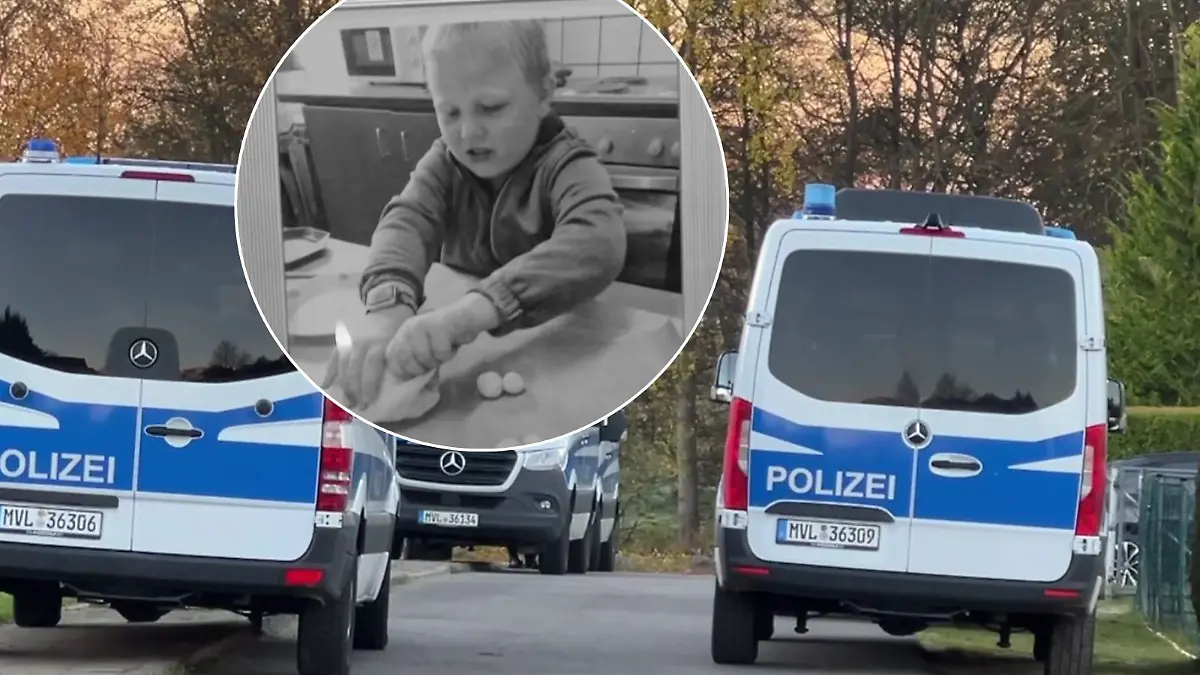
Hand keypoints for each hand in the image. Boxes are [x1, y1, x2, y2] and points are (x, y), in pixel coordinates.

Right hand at [320, 306, 412, 408]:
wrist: (389, 310)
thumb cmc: (401, 335)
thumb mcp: (406, 347)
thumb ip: (405, 364)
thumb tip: (415, 390)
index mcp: (382, 344)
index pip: (372, 365)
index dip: (369, 385)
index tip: (369, 402)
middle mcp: (365, 342)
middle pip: (355, 368)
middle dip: (355, 389)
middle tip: (357, 406)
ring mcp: (352, 341)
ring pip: (343, 364)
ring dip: (343, 384)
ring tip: (346, 401)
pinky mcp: (344, 341)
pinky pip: (333, 357)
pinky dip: (329, 372)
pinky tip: (326, 386)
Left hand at [384, 293, 501, 378]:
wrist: (465, 318)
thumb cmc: (445, 337)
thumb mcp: (426, 349)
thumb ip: (418, 363)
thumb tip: (416, 385)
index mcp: (403, 333)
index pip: (392, 356)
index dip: (401, 369)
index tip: (413, 376)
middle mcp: (409, 329)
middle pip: (406, 360)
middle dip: (420, 369)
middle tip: (433, 364)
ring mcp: (422, 328)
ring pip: (424, 358)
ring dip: (436, 361)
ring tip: (444, 351)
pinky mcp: (438, 329)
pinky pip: (440, 353)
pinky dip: (448, 354)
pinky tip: (451, 346)